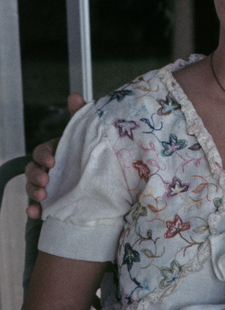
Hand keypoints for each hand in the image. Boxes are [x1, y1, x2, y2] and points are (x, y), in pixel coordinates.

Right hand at [25, 93, 86, 218]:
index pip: (42, 151)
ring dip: (34, 192)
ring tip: (43, 198)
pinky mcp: (53, 203)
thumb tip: (75, 95)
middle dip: (36, 175)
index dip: (44, 155)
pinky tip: (36, 213)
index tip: (52, 161)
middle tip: (46, 181)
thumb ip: (80, 117)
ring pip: (33, 187)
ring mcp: (49, 186)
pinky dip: (34, 210)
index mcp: (56, 152)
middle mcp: (49, 169)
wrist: (106, 183)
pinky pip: (38, 207)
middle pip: (33, 169)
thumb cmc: (92, 154)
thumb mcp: (89, 137)